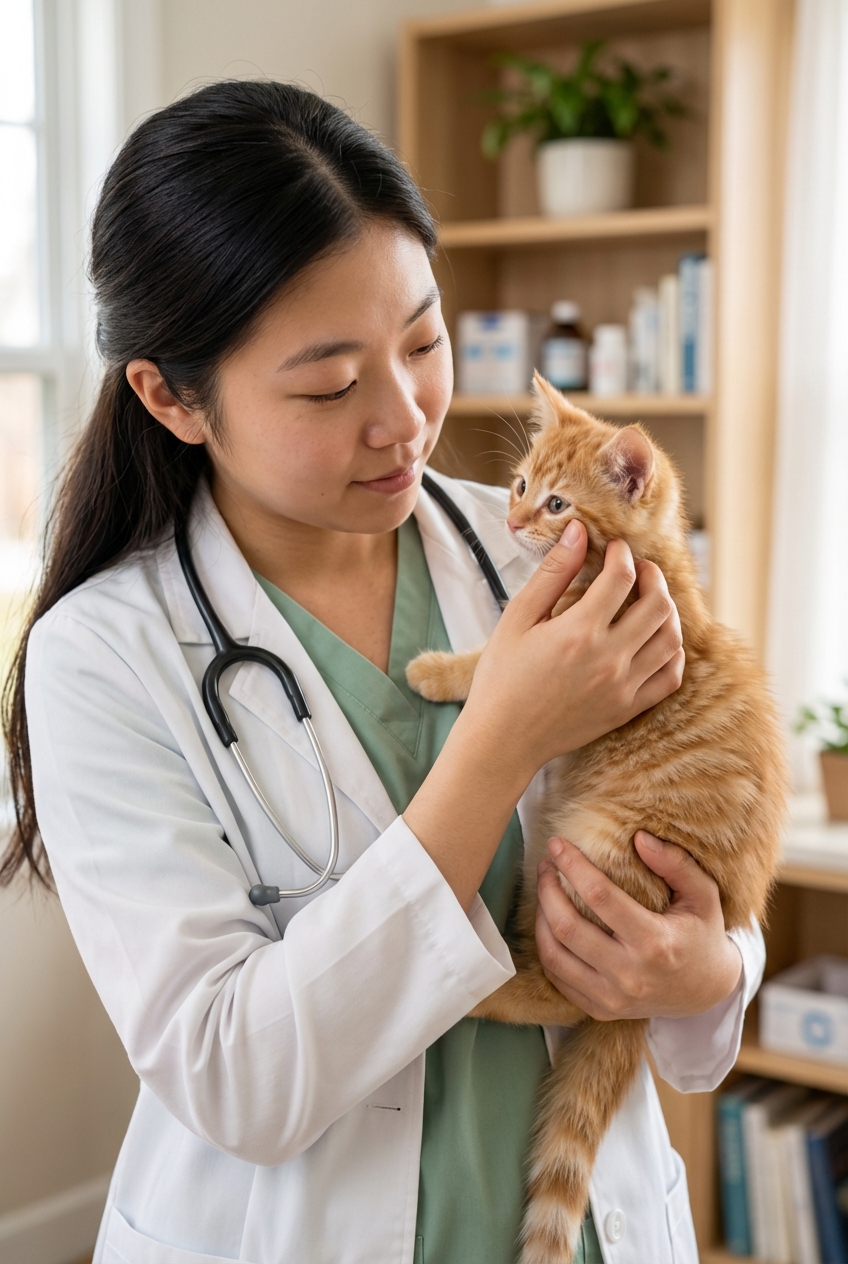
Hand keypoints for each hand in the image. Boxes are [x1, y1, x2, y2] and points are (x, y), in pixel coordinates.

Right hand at [464, 520, 684, 779]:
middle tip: (638, 569)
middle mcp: (609, 659)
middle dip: (653, 577)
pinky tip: (655, 639)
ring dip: (666, 611)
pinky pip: (670, 676)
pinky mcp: (627, 708)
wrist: (503, 739)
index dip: (622, 554)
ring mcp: (623, 687)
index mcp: (579, 632)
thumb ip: (552, 574)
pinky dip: (671, 652)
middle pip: (658, 604)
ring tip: (649, 600)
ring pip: (671, 638)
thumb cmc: (502, 677)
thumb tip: (577, 531)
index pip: (622, 577)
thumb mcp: (518, 618)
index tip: (614, 548)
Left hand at [534, 832, 742, 1020]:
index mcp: (656, 943)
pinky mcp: (600, 1011)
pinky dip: (546, 947)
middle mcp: (630, 975)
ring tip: (544, 890)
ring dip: (541, 917)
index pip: (600, 897)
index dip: (573, 866)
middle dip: (547, 889)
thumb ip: (676, 863)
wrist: (707, 993)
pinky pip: (557, 977)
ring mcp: (612, 998)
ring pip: (553, 954)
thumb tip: (639, 837)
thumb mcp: (703, 895)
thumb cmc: (703, 935)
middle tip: (545, 865)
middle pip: (567, 927)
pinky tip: (549, 923)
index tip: (557, 844)